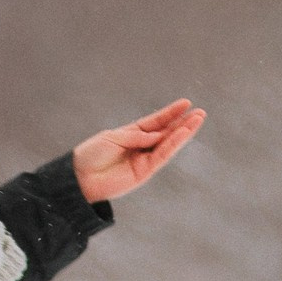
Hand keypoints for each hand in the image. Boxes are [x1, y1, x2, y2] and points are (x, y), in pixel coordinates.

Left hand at [73, 99, 203, 203]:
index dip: (170, 113)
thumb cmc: (92, 154)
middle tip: (201, 113)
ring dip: (183, 133)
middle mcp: (141, 146)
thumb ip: (137, 136)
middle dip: (183, 122)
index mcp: (132, 134)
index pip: (156, 122)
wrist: (80, 177)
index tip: (186, 103)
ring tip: (197, 121)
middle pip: (166, 132)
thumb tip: (159, 135)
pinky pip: (162, 156)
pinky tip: (183, 134)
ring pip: (168, 144)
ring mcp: (144, 159)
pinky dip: (173, 145)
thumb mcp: (114, 137)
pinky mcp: (144, 172)